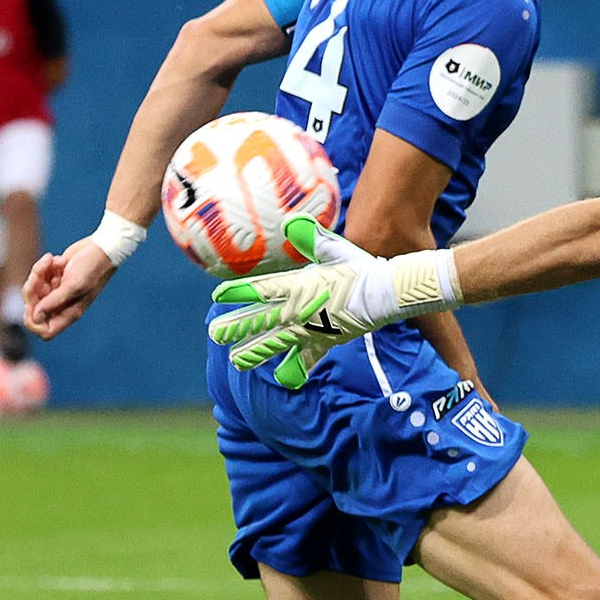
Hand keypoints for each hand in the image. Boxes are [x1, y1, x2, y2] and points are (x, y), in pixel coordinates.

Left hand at [25, 239, 116, 337]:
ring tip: (51, 260)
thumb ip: (53, 302)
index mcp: (69, 313)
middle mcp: (61, 305)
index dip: (33, 321)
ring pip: (33, 290)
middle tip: (38, 276)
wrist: (99, 248)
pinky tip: (58, 260)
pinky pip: (37, 276)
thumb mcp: (73, 285)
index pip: (44, 331)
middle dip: (32, 290)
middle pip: (33, 308)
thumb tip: (35, 317)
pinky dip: (43, 266)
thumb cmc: (92, 268)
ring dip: (37, 273)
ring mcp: (56, 292)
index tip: (32, 305)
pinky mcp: (53, 278)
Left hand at [208, 217, 441, 389]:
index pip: (260, 290)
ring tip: (236, 360)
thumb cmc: (359, 269)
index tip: (218, 296)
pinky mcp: (324, 342)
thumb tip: (291, 221)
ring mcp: (309, 330)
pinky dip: (296, 368)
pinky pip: (307, 359)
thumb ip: (310, 238)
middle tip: (215, 334)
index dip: (238, 292)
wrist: (383, 295)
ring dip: (255, 352)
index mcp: (298, 287)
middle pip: (260, 321)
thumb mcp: (334, 250)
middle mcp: (298, 311)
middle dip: (236, 328)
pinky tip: (284, 378)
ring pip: (276, 344)